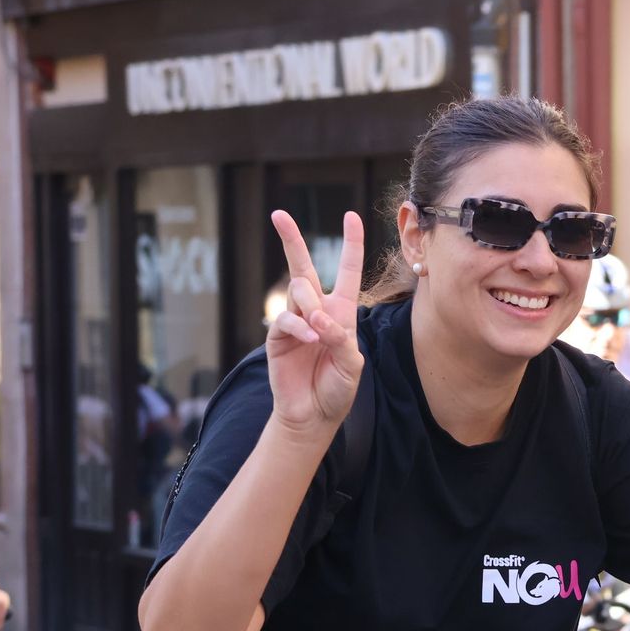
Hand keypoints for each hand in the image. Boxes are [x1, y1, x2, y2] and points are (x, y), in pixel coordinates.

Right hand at [266, 210, 365, 432]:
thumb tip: (318, 317)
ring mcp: (295, 321)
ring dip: (310, 304)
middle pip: (302, 266)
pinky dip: (298, 326)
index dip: (350, 244)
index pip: (346, 271)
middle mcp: (316, 311)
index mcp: (341, 312)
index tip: (351, 216)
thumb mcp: (351, 364)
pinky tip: (309, 338)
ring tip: (317, 330)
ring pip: (298, 291)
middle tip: (278, 215)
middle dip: (291, 238)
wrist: (313, 415)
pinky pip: (286, 319)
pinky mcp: (278, 337)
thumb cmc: (337, 389)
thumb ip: (340, 339)